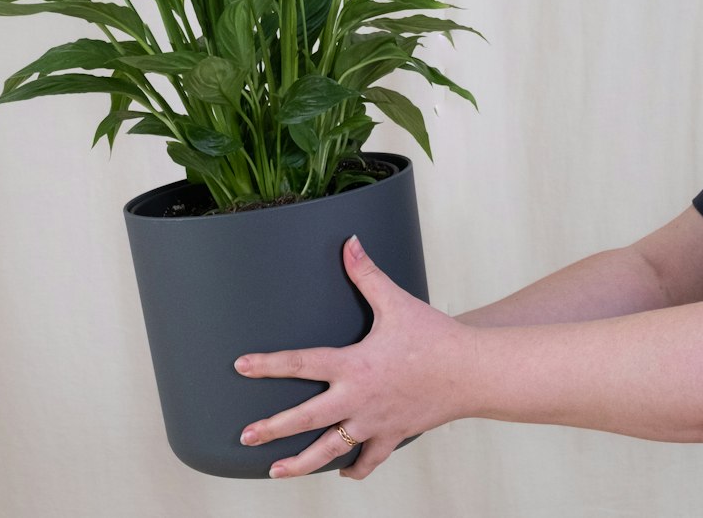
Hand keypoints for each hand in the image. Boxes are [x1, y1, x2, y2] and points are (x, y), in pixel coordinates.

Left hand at [234, 234, 472, 478]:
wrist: (473, 373)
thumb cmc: (434, 336)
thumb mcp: (395, 301)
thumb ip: (366, 273)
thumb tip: (349, 241)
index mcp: (354, 365)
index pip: (301, 363)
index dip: (268, 364)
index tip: (241, 366)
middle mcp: (358, 399)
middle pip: (307, 419)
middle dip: (273, 428)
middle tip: (245, 436)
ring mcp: (375, 423)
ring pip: (331, 450)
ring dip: (301, 463)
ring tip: (275, 472)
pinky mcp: (394, 436)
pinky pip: (369, 459)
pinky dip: (353, 467)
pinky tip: (340, 472)